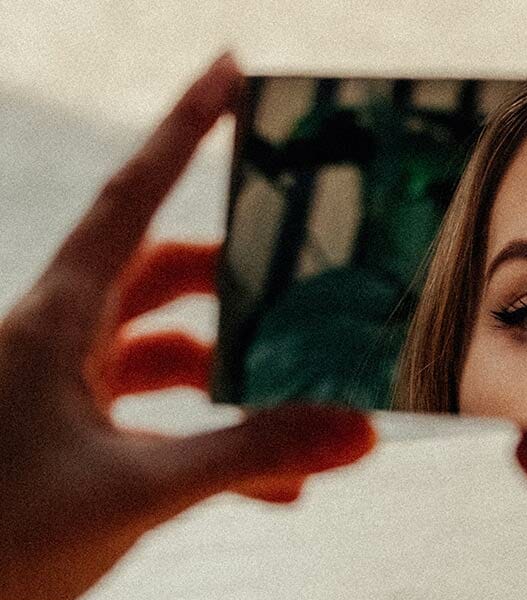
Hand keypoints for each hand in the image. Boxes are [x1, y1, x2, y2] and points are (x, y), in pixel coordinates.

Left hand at [0, 54, 375, 599]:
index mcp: (58, 318)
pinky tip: (271, 486)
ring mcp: (65, 386)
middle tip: (303, 286)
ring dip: (236, 381)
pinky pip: (158, 416)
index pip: (134, 196)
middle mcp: (60, 337)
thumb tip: (355, 433)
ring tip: (303, 417)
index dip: (182, 127)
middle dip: (239, 286)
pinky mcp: (74, 434)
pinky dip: (214, 439)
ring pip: (168, 354)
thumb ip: (252, 454)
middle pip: (164, 275)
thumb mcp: (137, 489)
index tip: (229, 71)